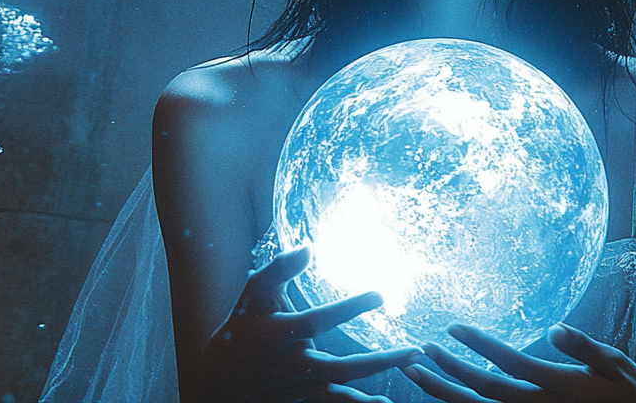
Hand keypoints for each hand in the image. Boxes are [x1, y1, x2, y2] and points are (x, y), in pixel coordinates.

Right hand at [194, 246, 422, 402]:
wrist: (222, 381)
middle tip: (413, 348)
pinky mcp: (305, 397)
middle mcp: (291, 365)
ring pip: (341, 390)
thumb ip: (278, 270)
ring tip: (411, 366)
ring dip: (377, 380)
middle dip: (378, 360)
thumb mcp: (253, 295)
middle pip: (339, 367)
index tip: (380, 295)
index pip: (316, 322)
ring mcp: (300, 386)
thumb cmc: (243, 328)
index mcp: (277, 335)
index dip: (347, 309)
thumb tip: (308, 246)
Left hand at [401, 323, 635, 402]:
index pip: (509, 362)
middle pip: (482, 391)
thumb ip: (585, 347)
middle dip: (447, 371)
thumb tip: (553, 328)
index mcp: (559, 385)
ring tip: (415, 373)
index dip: (479, 345)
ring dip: (444, 393)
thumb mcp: (617, 365)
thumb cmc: (634, 396)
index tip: (452, 328)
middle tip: (416, 352)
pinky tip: (442, 399)